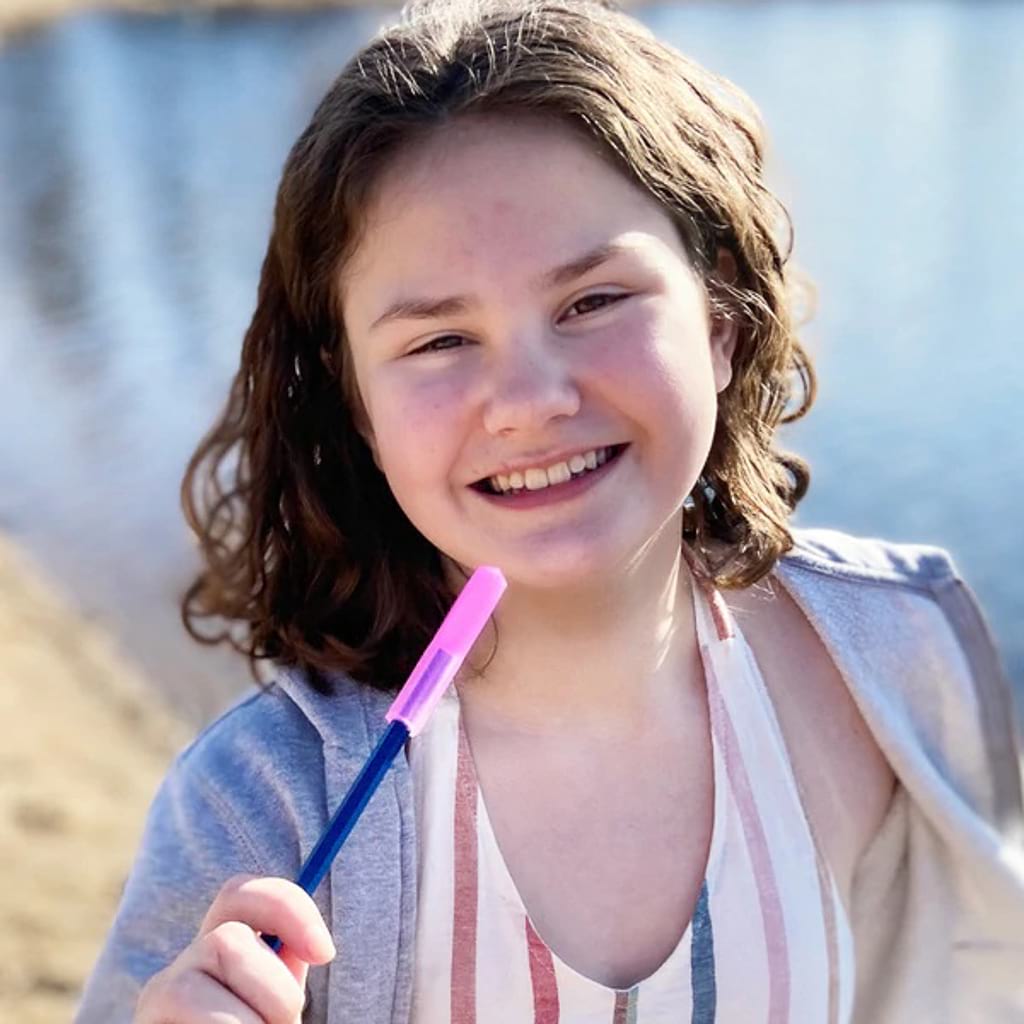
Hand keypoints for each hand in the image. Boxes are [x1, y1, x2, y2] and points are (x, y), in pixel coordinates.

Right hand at [135, 874, 335, 1022]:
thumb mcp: (274, 1007)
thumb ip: (285, 972)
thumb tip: (315, 946)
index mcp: (220, 944)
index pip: (241, 893)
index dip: (288, 908)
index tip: (326, 952)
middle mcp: (180, 968)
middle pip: (228, 941)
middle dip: (275, 992)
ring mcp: (155, 1005)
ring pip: (217, 1003)